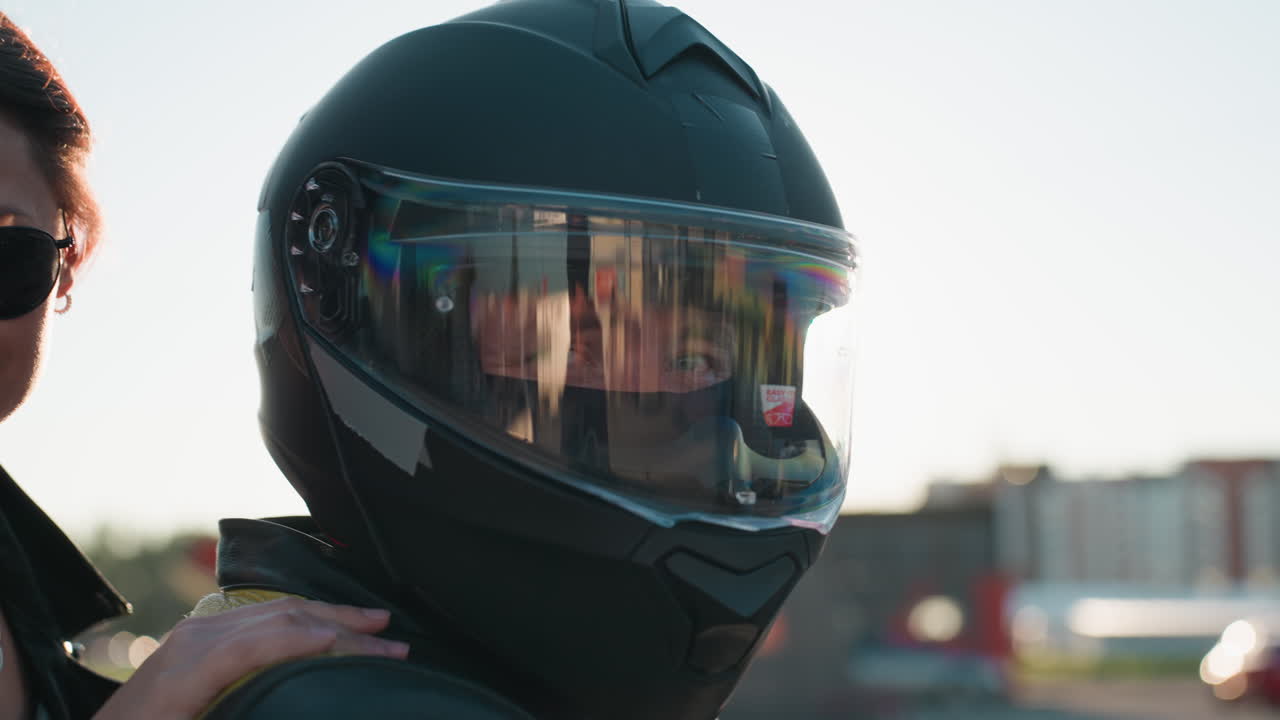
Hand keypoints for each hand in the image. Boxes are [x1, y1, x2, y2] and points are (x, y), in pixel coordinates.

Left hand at [92, 596, 408, 719]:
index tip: (382, 653)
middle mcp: (197, 635)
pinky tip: (326, 622)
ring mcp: (196, 629)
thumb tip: (304, 697)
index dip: (334, 642)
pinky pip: (260, 614)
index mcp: (194, 664)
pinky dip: (302, 615)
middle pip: (286, 615)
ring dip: (330, 614)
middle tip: (395, 639)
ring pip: (277, 608)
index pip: (278, 638)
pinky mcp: (196, 634)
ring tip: (374, 621)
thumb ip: (250, 708)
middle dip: (345, 625)